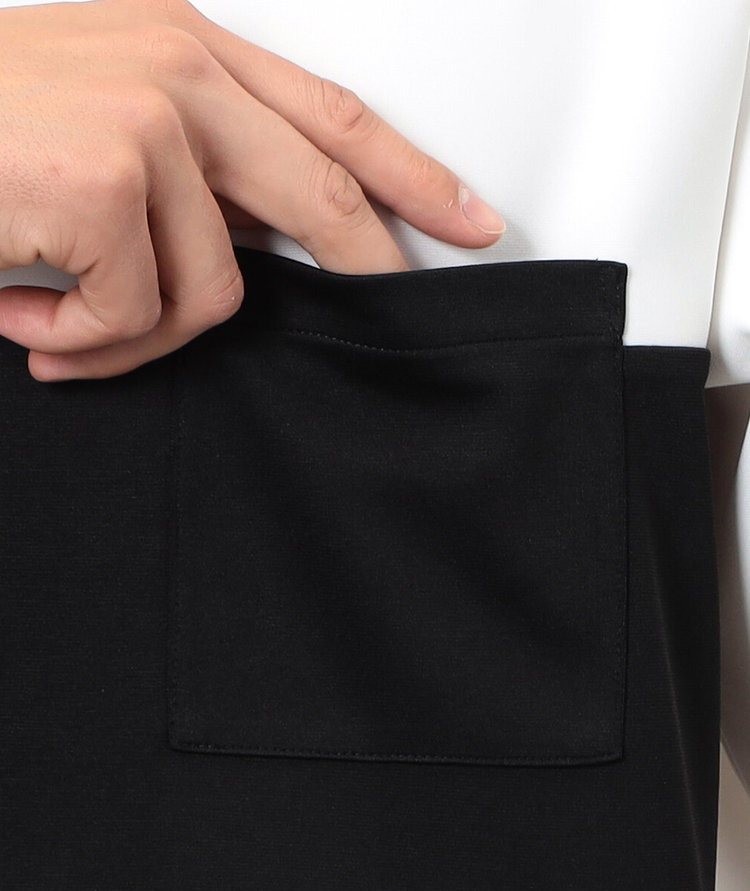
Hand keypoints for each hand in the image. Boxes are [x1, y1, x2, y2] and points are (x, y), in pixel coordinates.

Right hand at [0, 0, 505, 380]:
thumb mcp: (91, 124)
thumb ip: (192, 175)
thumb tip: (259, 243)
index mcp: (180, 47)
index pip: (331, 113)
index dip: (413, 174)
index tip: (472, 219)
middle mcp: (175, 67)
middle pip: (320, 189)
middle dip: (365, 263)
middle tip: (388, 307)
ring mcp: (146, 121)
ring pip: (217, 292)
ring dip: (136, 333)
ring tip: (61, 325)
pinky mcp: (106, 183)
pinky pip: (140, 317)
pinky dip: (82, 342)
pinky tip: (22, 317)